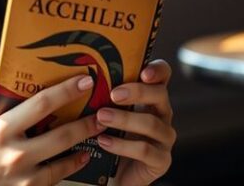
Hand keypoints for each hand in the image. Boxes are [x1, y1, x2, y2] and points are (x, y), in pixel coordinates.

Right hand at [0, 75, 105, 185]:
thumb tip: (11, 89)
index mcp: (0, 129)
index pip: (40, 104)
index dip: (65, 91)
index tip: (83, 81)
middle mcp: (15, 151)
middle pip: (60, 131)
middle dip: (85, 118)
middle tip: (101, 107)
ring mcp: (24, 173)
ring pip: (63, 152)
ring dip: (84, 138)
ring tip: (98, 127)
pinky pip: (58, 174)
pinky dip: (74, 163)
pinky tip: (83, 155)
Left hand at [96, 60, 175, 185]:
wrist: (113, 173)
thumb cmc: (109, 133)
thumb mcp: (106, 109)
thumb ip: (102, 93)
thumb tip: (78, 74)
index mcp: (151, 96)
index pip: (163, 75)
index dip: (157, 70)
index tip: (142, 72)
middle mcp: (162, 114)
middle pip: (160, 95)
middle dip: (137, 92)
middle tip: (113, 95)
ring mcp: (164, 138)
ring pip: (151, 123)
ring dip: (124, 119)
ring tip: (101, 117)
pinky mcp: (161, 160)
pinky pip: (145, 150)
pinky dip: (122, 145)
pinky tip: (104, 141)